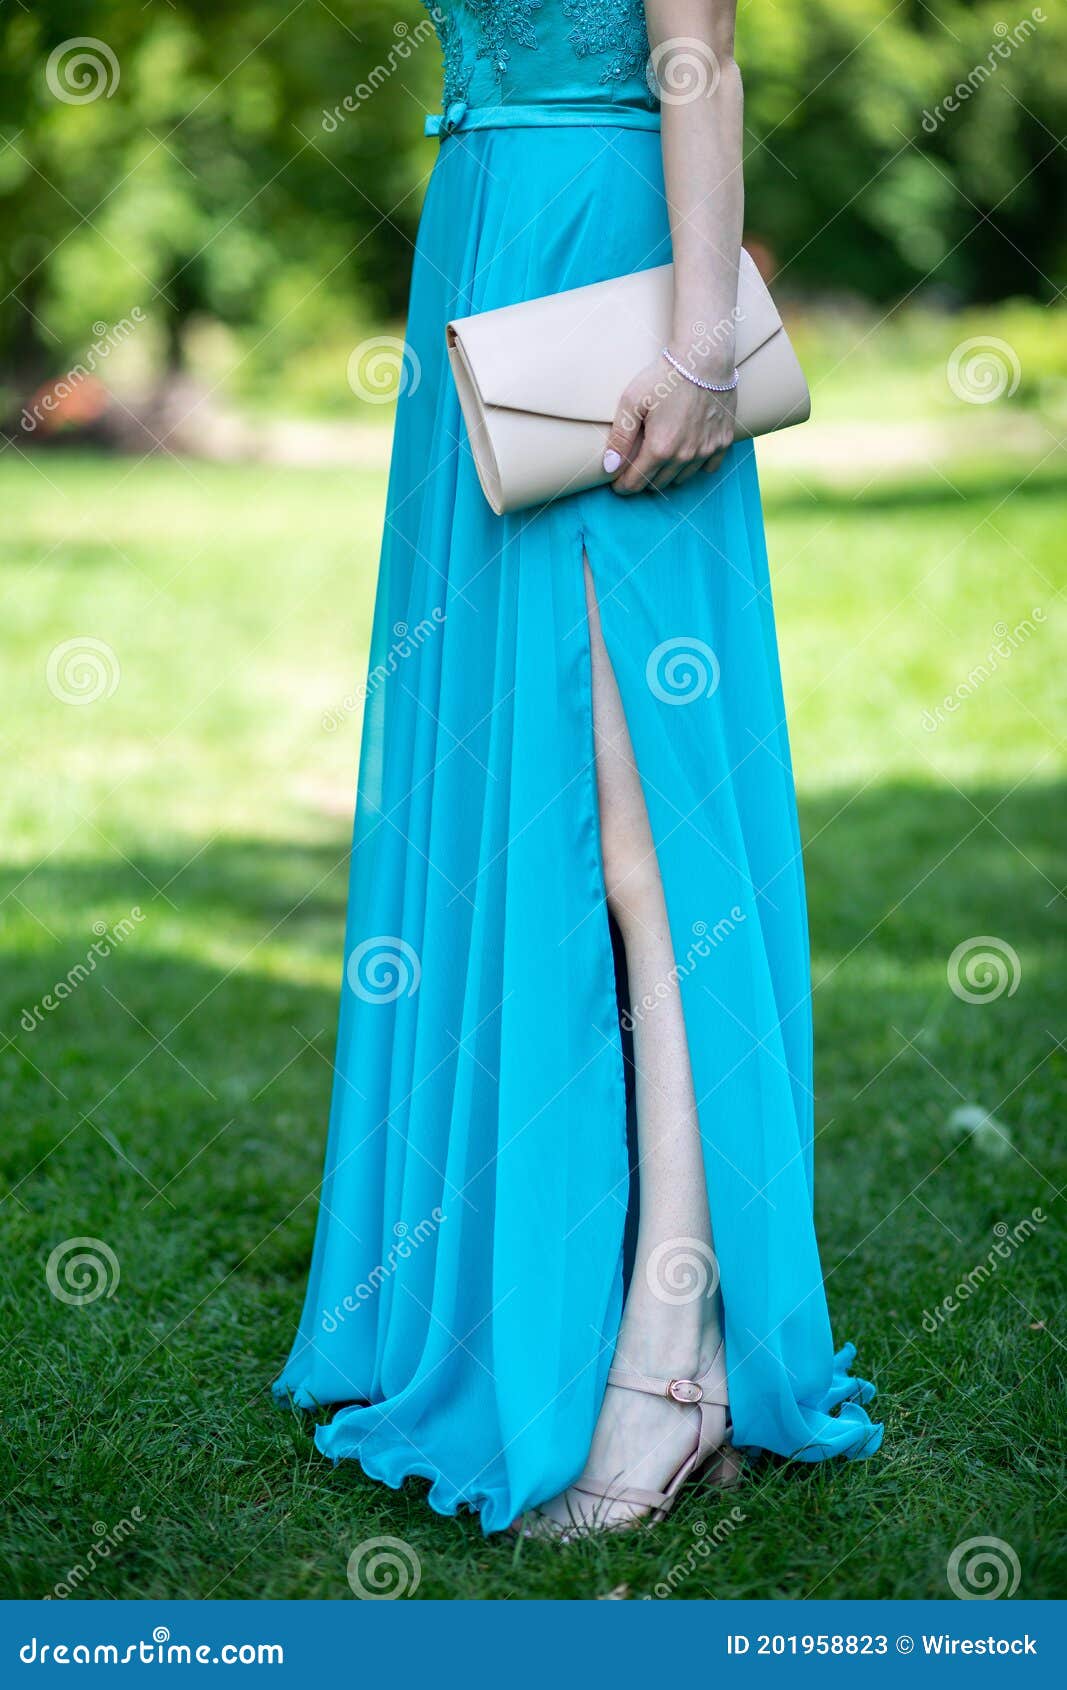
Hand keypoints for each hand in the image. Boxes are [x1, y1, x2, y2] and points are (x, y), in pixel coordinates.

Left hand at [603, 349, 736, 494]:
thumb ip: (619, 438)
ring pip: (681, 479)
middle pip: (657, 484)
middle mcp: (684, 456)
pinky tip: (686, 453)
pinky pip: (707, 469)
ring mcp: (706, 451)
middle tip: (635, 466)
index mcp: (660, 448)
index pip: (636, 483)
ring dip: (667, 474)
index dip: (622, 485)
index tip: (617, 481)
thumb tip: (609, 468)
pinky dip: (695, 466)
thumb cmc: (665, 377)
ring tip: (658, 457)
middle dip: (643, 479)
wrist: (705, 359)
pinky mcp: (722, 442)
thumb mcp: (632, 402)